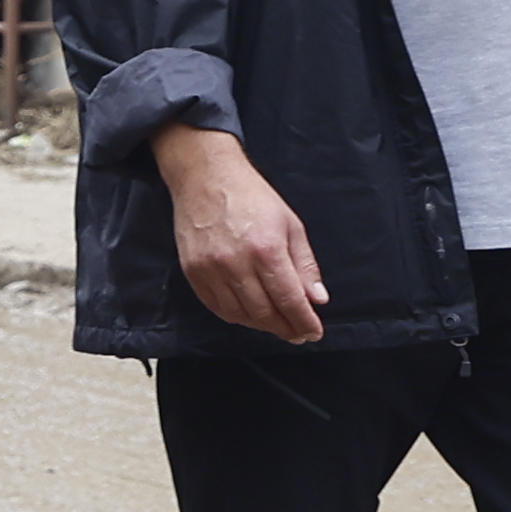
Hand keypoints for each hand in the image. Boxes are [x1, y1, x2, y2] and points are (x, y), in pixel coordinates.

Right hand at [156, 124, 326, 343]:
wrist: (206, 178)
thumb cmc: (252, 197)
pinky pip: (216, 307)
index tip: (313, 333)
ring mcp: (211, 270)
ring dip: (261, 325)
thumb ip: (304, 265)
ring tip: (275, 323)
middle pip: (264, 313)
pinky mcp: (193, 272)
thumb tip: (317, 298)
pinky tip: (249, 314)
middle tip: (297, 333)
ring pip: (239, 315)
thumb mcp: (290, 225)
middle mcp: (236, 264)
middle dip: (285, 328)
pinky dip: (235, 316)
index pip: (289, 300)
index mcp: (267, 250)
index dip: (304, 322)